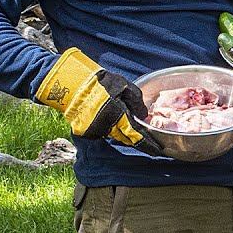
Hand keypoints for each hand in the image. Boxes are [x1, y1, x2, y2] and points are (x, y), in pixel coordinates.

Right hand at [34, 48, 161, 155]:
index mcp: (118, 115)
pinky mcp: (87, 131)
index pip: (136, 134)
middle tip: (149, 143)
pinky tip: (114, 123)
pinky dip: (111, 129)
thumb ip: (136, 100)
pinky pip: (104, 132)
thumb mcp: (123, 85)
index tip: (158, 150)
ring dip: (124, 134)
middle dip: (137, 140)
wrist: (73, 85)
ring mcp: (96, 130)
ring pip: (116, 135)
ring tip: (132, 131)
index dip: (148, 144)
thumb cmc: (101, 83)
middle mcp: (107, 126)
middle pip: (126, 138)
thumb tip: (144, 115)